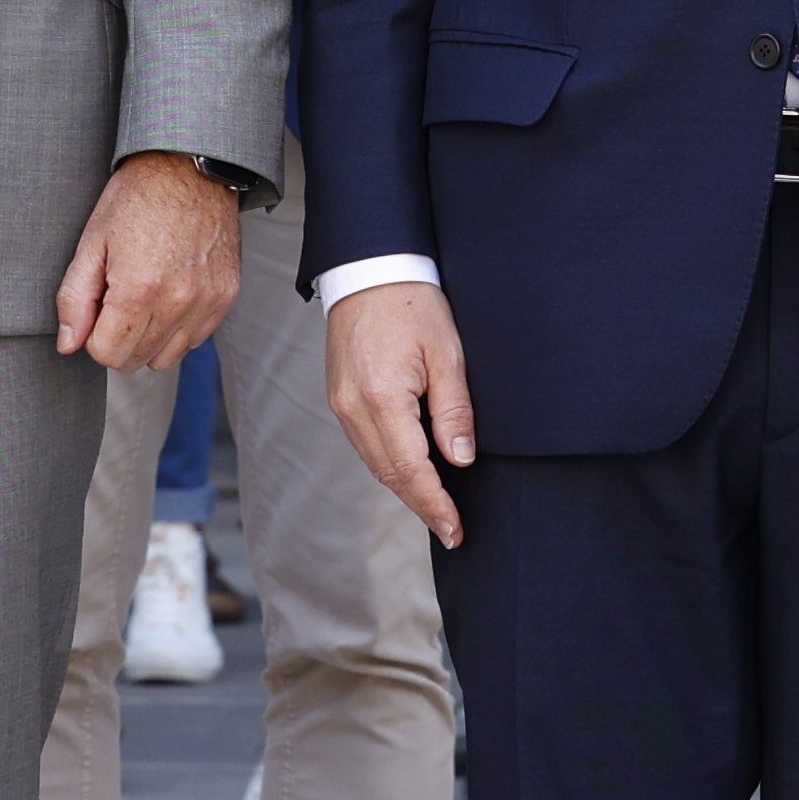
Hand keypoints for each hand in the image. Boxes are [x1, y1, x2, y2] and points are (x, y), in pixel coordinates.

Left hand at [54, 152, 243, 369]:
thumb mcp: (92, 241)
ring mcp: (207, 301)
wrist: (190, 165)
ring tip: (146, 297)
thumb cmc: (138, 197)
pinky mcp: (226, 296)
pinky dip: (178, 327)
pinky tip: (170, 293)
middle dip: (119, 338)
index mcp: (139, 290)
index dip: (93, 335)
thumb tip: (69, 344)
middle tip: (119, 296)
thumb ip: (75, 299)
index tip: (98, 305)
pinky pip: (195, 339)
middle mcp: (178, 302)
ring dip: (149, 338)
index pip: (107, 354)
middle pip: (136, 360)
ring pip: (166, 358)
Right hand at [326, 280, 476, 545]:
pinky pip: (366, 445)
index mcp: (382, 398)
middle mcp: (353, 409)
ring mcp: (341, 405)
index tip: (455, 529)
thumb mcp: (447, 353)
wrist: (369, 269)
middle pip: (389, 475)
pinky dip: (390, 465)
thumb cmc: (413, 305)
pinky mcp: (339, 398)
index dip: (434, 504)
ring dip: (405, 489)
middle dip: (421, 506)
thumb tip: (459, 459)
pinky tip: (412, 472)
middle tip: (451, 530)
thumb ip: (454, 409)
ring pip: (374, 464)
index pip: (411, 469)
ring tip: (437, 508)